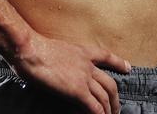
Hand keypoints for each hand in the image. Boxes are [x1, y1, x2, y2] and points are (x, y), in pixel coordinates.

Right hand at [9, 32, 130, 113]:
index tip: (127, 68)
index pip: (107, 56)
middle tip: (117, 108)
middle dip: (116, 98)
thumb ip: (62, 60)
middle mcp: (87, 65)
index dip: (119, 63)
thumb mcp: (55, 50)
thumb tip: (57, 69)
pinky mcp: (77, 91)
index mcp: (83, 52)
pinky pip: (94, 107)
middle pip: (110, 83)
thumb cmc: (33, 48)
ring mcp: (84, 78)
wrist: (30, 49)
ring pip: (105, 97)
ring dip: (109, 110)